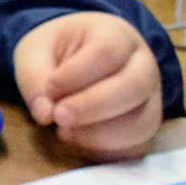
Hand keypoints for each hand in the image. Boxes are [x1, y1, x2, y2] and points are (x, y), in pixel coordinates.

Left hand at [14, 12, 164, 161]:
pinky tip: (79, 141)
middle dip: (93, 107)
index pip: (108, 51)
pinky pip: (138, 145)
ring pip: (143, 120)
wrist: (78, 57)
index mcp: (117, 34)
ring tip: (65, 131)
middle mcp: (143, 64)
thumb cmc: (58, 51)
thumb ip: (35, 77)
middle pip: (135, 85)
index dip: (77, 75)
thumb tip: (45, 114)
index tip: (49, 89)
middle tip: (59, 117)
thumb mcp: (35, 51)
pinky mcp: (146, 125)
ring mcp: (151, 97)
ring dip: (100, 134)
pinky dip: (107, 150)